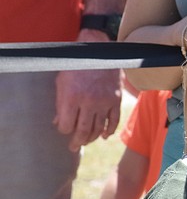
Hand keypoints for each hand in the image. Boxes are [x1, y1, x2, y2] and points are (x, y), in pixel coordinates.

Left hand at [55, 29, 121, 150]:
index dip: (63, 130)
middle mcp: (88, 102)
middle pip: (82, 130)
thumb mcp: (62, 82)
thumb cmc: (76, 66)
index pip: (66, 125)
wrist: (99, 52)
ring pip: (98, 128)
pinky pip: (114, 120)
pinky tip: (103, 135)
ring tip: (86, 142)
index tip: (63, 130)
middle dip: (76, 142)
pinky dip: (109, 130)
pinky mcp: (115, 100)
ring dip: (91, 138)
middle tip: (73, 147)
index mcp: (71, 97)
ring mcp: (104, 102)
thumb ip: (60, 103)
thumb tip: (58, 122)